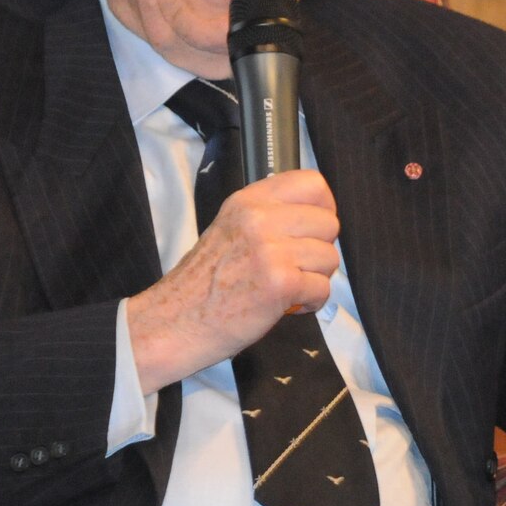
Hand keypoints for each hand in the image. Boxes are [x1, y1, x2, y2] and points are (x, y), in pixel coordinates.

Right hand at [125, 169, 340, 393]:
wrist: (175, 322)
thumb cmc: (203, 283)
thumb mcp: (229, 228)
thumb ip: (266, 215)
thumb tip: (312, 216)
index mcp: (248, 201)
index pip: (312, 183)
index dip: (323, 207)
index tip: (313, 229)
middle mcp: (259, 219)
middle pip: (328, 222)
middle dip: (320, 249)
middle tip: (297, 267)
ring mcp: (270, 251)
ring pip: (329, 257)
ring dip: (316, 278)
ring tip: (290, 288)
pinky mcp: (280, 284)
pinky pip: (322, 288)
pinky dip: (311, 303)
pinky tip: (288, 305)